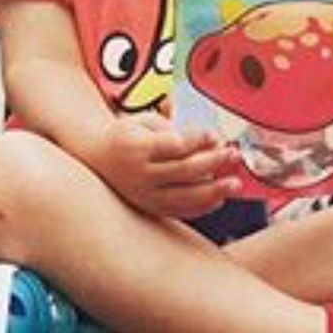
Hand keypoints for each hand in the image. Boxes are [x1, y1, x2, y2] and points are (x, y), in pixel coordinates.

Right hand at [93, 111, 241, 220]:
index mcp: (136, 147)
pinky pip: (180, 212)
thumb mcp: (144, 121)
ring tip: (235, 184)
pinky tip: (219, 199)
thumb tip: (210, 140)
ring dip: (214, 191)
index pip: (175, 145)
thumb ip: (175, 129)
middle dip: (213, 162)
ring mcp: (144, 194)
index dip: (199, 140)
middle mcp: (139, 174)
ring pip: (185, 197)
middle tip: (233, 154)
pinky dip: (201, 207)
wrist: (97, 157)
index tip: (216, 136)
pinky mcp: (149, 208)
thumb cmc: (126, 135)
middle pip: (184, 171)